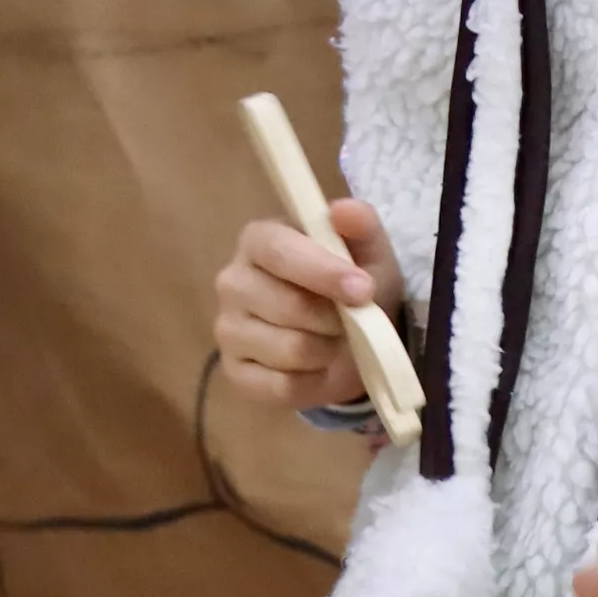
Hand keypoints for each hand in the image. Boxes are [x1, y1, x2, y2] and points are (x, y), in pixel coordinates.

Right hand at [211, 200, 406, 427]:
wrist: (352, 337)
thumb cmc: (354, 283)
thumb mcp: (369, 251)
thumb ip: (361, 225)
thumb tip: (342, 211)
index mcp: (259, 240)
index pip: (279, 251)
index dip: (323, 272)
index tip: (363, 290)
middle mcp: (232, 281)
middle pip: (287, 305)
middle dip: (335, 318)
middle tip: (354, 319)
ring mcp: (227, 329)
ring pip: (289, 349)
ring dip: (329, 350)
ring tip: (338, 341)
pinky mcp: (234, 372)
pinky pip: (281, 386)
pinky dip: (314, 381)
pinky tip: (320, 367)